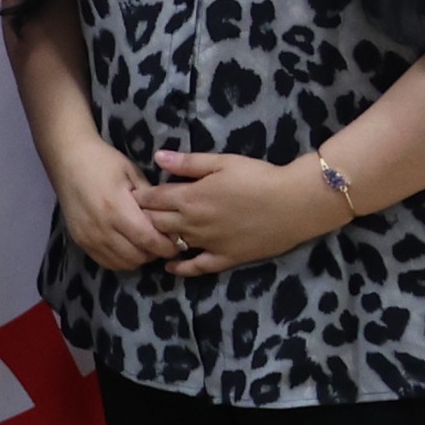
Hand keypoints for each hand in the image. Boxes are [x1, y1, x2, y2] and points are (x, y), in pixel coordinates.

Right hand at [44, 133, 175, 276]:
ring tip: (145, 244)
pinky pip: (106, 262)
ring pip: (123, 263)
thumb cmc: (103, 162)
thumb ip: (152, 199)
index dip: (167, 246)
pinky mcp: (80, 241)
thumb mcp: (133, 174)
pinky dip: (121, 260)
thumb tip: (171, 221)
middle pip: (137, 256)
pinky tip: (127, 246)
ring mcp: (88, 237)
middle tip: (162, 242)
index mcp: (116, 208)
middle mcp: (101, 227)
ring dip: (138, 257)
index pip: (148, 240)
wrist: (67, 159)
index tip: (178, 242)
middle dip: (155, 253)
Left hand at [147, 149, 344, 275]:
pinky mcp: (226, 258)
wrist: (295, 203)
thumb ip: (188, 162)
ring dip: (157, 240)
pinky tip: (170, 267)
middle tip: (133, 216)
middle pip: (156, 222)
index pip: (153, 198)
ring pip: (172, 243)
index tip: (129, 195)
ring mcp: (208, 243)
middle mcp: (193, 223)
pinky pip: (198, 267)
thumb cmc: (259, 177)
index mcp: (190, 196)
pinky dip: (181, 268)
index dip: (140, 197)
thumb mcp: (222, 162)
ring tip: (146, 237)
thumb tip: (157, 157)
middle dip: (143, 218)